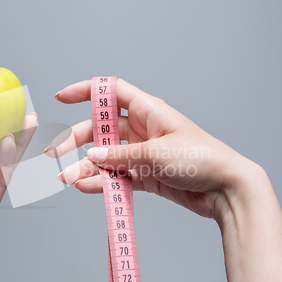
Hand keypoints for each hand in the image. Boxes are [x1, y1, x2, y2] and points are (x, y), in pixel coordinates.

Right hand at [46, 78, 281, 281]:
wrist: (225, 189)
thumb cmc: (201, 158)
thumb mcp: (157, 153)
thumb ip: (121, 155)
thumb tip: (92, 155)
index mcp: (148, 111)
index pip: (110, 92)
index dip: (85, 92)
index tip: (61, 98)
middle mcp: (142, 129)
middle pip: (100, 129)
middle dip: (76, 139)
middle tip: (56, 154)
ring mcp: (142, 153)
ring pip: (105, 155)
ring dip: (85, 166)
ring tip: (67, 178)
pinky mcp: (145, 175)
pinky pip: (117, 175)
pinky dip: (101, 181)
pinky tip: (86, 186)